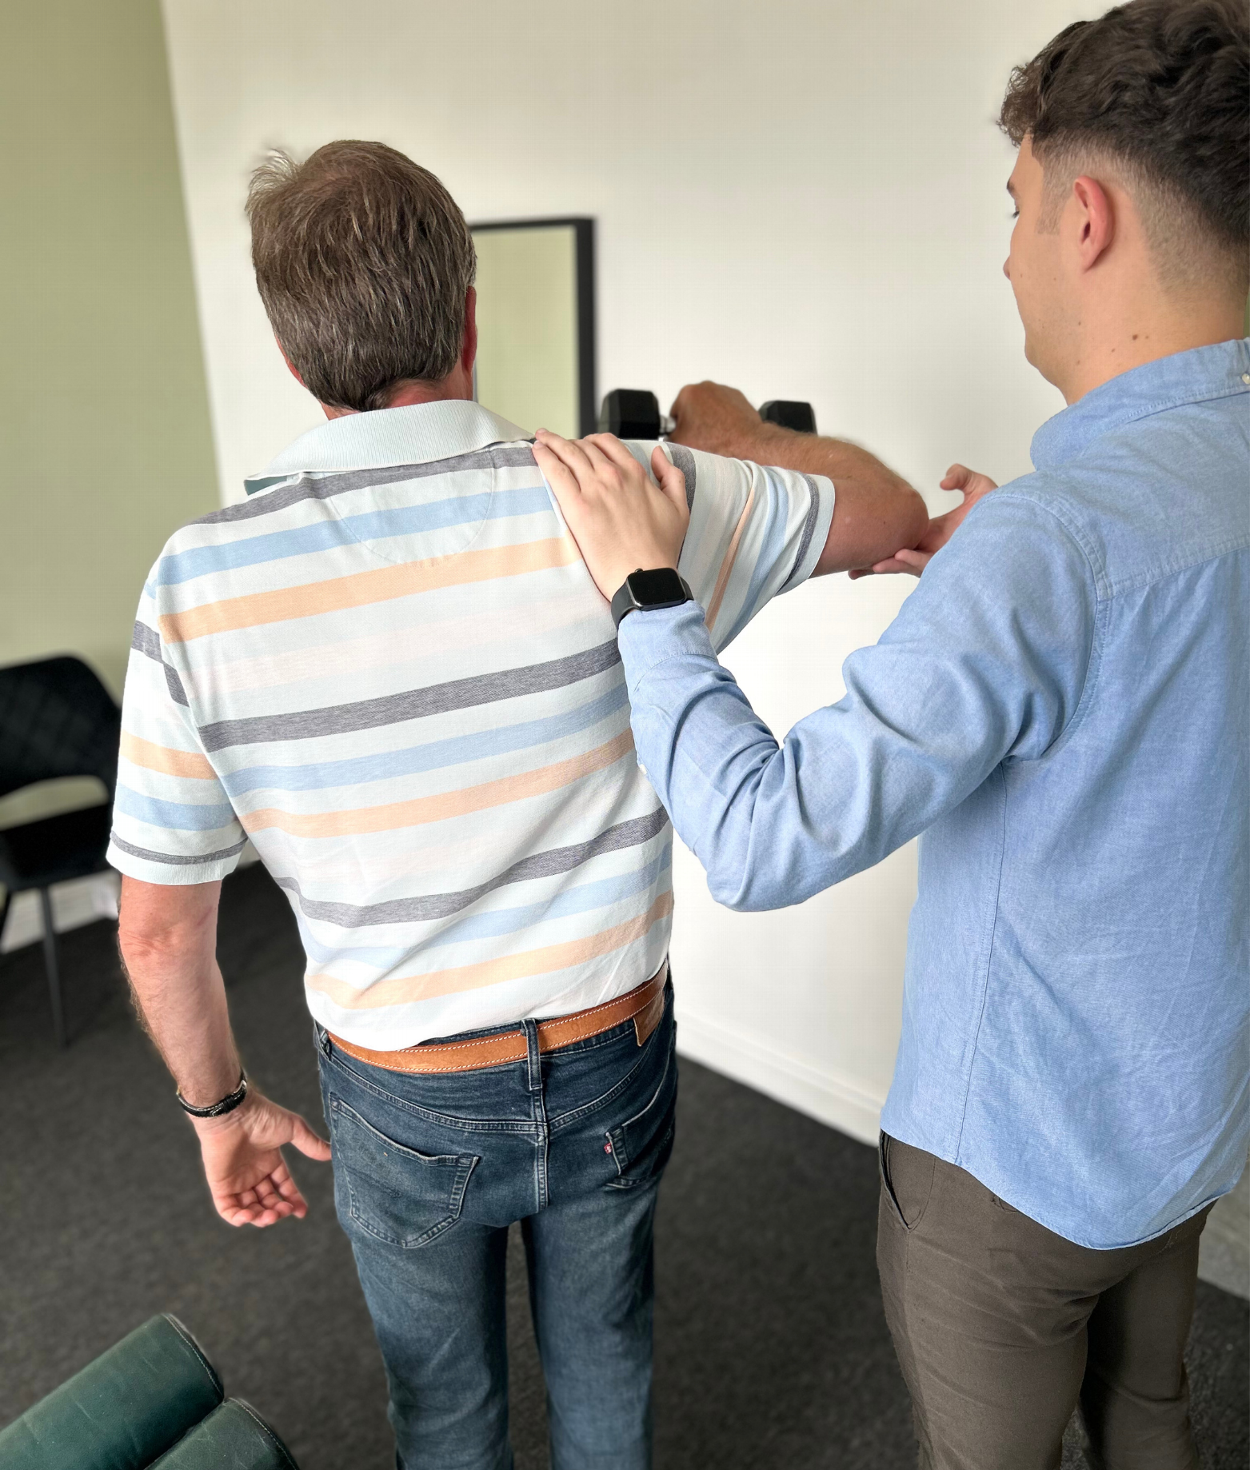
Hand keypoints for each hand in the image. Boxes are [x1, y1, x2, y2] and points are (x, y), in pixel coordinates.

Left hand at [192, 1089, 330, 1227]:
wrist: (233, 1113)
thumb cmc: (262, 1116)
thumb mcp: (294, 1129)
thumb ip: (311, 1144)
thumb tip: (332, 1154)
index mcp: (269, 1162)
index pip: (283, 1187)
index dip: (293, 1200)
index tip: (302, 1211)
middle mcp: (253, 1173)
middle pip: (267, 1201)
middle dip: (278, 1211)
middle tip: (285, 1211)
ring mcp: (236, 1180)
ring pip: (249, 1209)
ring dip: (261, 1217)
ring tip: (271, 1215)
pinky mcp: (220, 1185)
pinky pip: (227, 1209)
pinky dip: (238, 1218)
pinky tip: (250, 1216)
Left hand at [534, 431, 688, 600]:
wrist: (645, 576)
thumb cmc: (660, 549)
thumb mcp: (679, 507)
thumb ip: (671, 475)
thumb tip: (658, 454)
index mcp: (636, 475)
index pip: (608, 444)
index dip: (593, 440)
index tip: (584, 444)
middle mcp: (614, 476)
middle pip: (585, 447)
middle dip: (570, 441)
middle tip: (557, 443)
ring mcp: (595, 489)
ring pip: (569, 453)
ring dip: (553, 442)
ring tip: (542, 439)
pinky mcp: (577, 507)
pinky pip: (556, 472)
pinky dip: (545, 457)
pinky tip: (537, 451)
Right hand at [667, 381, 772, 457]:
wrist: (746, 444)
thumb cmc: (716, 443)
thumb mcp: (680, 443)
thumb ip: (668, 437)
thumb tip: (668, 437)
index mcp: (687, 393)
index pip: (675, 413)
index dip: (679, 429)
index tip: (686, 437)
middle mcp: (705, 386)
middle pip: (692, 408)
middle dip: (695, 422)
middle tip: (701, 439)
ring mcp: (723, 390)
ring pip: (709, 407)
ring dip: (710, 420)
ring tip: (715, 437)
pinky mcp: (738, 397)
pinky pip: (725, 408)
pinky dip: (725, 418)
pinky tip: (726, 432)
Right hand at [848, 463, 996, 578]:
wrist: (1020, 529)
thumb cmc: (1003, 514)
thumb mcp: (979, 486)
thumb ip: (960, 476)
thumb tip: (942, 481)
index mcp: (932, 533)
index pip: (900, 537)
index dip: (882, 540)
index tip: (862, 539)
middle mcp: (932, 549)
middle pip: (896, 559)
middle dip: (874, 565)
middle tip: (851, 570)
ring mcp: (940, 560)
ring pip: (907, 565)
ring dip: (889, 564)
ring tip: (871, 565)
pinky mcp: (949, 567)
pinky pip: (926, 565)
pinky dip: (912, 561)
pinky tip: (900, 556)